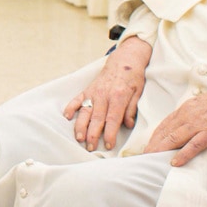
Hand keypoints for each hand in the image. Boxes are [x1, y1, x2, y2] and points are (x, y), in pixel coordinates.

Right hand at [65, 36, 151, 150]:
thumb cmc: (133, 77)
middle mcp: (103, 95)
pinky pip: (77, 99)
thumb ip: (132, 109)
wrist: (124, 59)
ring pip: (85, 111)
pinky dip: (71, 107)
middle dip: (93, 134)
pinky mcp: (87, 90)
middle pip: (97, 118)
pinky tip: (67, 116)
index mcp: (118, 96)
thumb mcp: (139, 92)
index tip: (109, 144)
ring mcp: (93, 92)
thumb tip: (128, 125)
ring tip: (79, 138)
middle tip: (91, 147)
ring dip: (81, 125)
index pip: (113, 119)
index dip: (110, 133)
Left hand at [142, 76, 206, 165]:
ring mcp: (198, 124)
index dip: (153, 137)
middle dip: (152, 145)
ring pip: (174, 138)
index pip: (163, 125)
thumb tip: (177, 126)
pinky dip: (183, 154)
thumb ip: (187, 115)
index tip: (146, 147)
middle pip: (165, 133)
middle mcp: (187, 116)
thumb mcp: (199, 105)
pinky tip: (175, 162)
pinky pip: (194, 145)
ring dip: (161, 150)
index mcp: (184, 110)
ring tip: (151, 159)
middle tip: (142, 157)